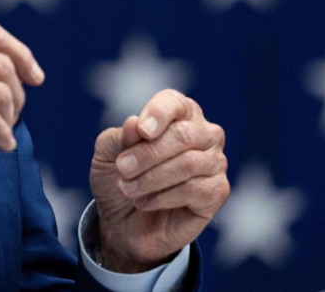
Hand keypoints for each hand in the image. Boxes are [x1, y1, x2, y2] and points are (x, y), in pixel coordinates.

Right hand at [0, 16, 43, 185]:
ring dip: (10, 116)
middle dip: (17, 91)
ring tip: (2, 128)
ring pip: (2, 93)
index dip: (20, 53)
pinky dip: (3, 136)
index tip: (34, 74)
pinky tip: (0, 143)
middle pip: (2, 63)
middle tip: (15, 111)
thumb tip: (5, 61)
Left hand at [89, 89, 227, 272]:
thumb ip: (120, 137)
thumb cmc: (119, 177)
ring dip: (151, 178)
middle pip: (183, 135)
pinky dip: (163, 197)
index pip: (174, 104)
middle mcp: (203, 133)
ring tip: (128, 188)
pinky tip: (145, 202)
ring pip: (189, 163)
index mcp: (178, 114)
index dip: (158, 114)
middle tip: (122, 168)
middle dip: (147, 154)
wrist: (123, 221)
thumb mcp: (107, 154)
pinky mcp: (217, 192)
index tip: (142, 131)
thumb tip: (134, 123)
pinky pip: (195, 190)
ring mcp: (214, 162)